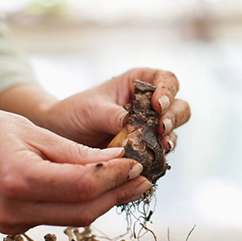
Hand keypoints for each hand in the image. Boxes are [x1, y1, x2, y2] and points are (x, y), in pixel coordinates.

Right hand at [0, 103, 150, 234]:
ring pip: (75, 218)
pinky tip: (102, 189)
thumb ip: (78, 152)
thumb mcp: (36, 132)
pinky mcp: (13, 225)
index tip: (137, 164)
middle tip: (144, 179)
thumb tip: (119, 157)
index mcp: (19, 180)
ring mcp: (11, 222)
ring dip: (106, 201)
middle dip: (118, 194)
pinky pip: (59, 217)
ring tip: (131, 183)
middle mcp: (14, 209)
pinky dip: (84, 203)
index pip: (83, 186)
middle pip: (84, 211)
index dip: (115, 176)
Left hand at [41, 68, 190, 147]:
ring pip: (173, 131)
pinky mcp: (147, 149)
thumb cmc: (75, 112)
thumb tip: (130, 122)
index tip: (158, 105)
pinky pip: (161, 153)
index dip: (168, 91)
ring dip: (169, 138)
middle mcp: (151, 105)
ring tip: (161, 146)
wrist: (62, 136)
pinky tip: (151, 161)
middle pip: (179, 107)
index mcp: (140, 83)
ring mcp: (151, 128)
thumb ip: (111, 114)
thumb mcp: (91, 109)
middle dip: (174, 117)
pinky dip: (159, 157)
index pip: (167, 80)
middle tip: (162, 128)